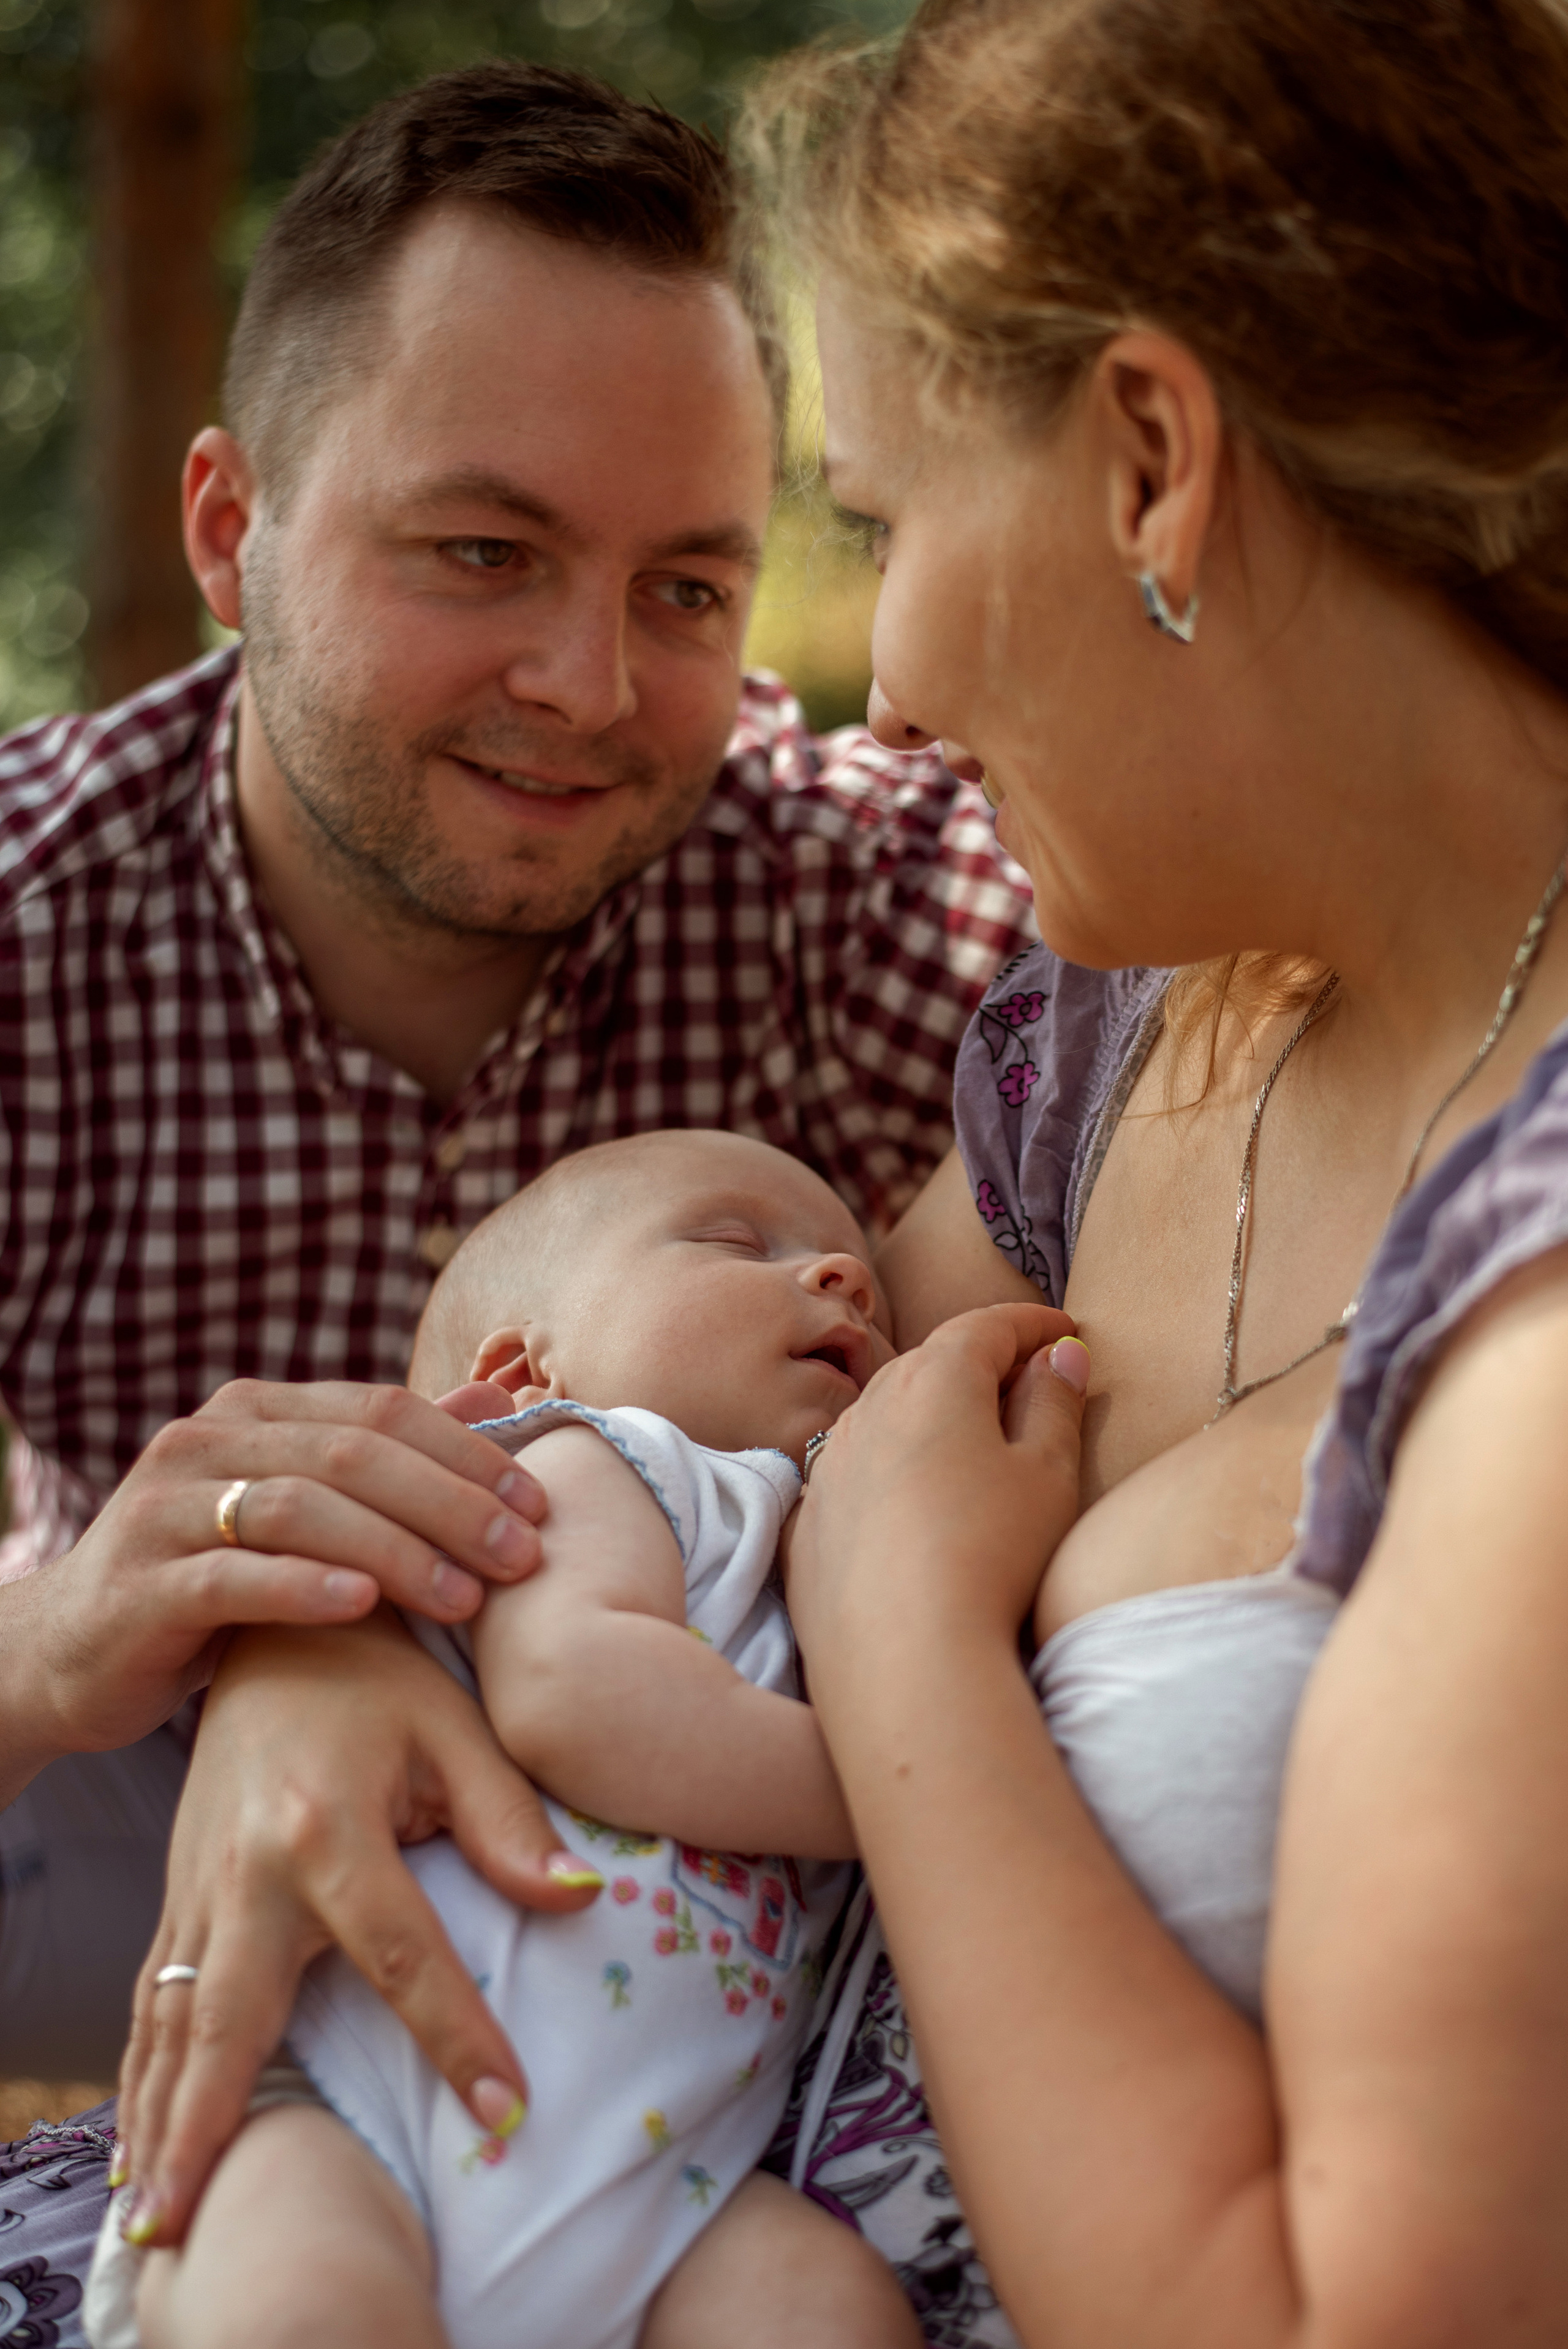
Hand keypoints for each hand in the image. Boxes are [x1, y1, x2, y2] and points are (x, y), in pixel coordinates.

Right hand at [2, 1378, 546, 1778]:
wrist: (72, 1652)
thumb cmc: (215, 1582)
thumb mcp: (306, 1514)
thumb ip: (391, 1456)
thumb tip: (496, 1403)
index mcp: (257, 1412)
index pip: (382, 1411)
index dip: (468, 1455)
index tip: (540, 1506)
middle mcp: (209, 1441)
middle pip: (352, 1454)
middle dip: (450, 1503)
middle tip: (523, 1557)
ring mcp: (167, 1509)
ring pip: (299, 1508)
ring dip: (395, 1549)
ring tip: (465, 1598)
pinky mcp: (140, 1583)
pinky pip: (231, 1576)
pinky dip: (302, 1586)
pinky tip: (363, 1606)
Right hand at [113, 1606, 601, 2247]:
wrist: (275, 1625)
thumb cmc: (380, 1676)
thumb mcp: (457, 1728)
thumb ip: (510, 1822)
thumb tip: (578, 1899)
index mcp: (325, 1825)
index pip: (402, 1956)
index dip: (459, 2037)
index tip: (507, 2114)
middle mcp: (248, 1867)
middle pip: (233, 2015)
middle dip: (213, 2125)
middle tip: (190, 2230)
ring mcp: (200, 1882)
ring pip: (173, 2019)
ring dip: (161, 2118)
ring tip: (153, 2220)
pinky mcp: (181, 1888)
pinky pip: (153, 1995)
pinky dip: (144, 2070)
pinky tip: (143, 2135)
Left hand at [787, 1303, 1087, 1664]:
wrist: (903, 1659)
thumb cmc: (992, 1556)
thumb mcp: (1048, 1474)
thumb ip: (1054, 1404)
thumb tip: (1059, 1355)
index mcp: (934, 1382)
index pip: (986, 1327)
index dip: (1031, 1324)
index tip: (1064, 1329)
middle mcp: (867, 1409)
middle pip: (929, 1363)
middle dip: (978, 1360)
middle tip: (1024, 1376)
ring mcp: (828, 1467)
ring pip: (883, 1414)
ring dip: (927, 1413)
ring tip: (970, 1436)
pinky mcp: (807, 1524)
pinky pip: (853, 1474)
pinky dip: (888, 1469)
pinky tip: (913, 1499)